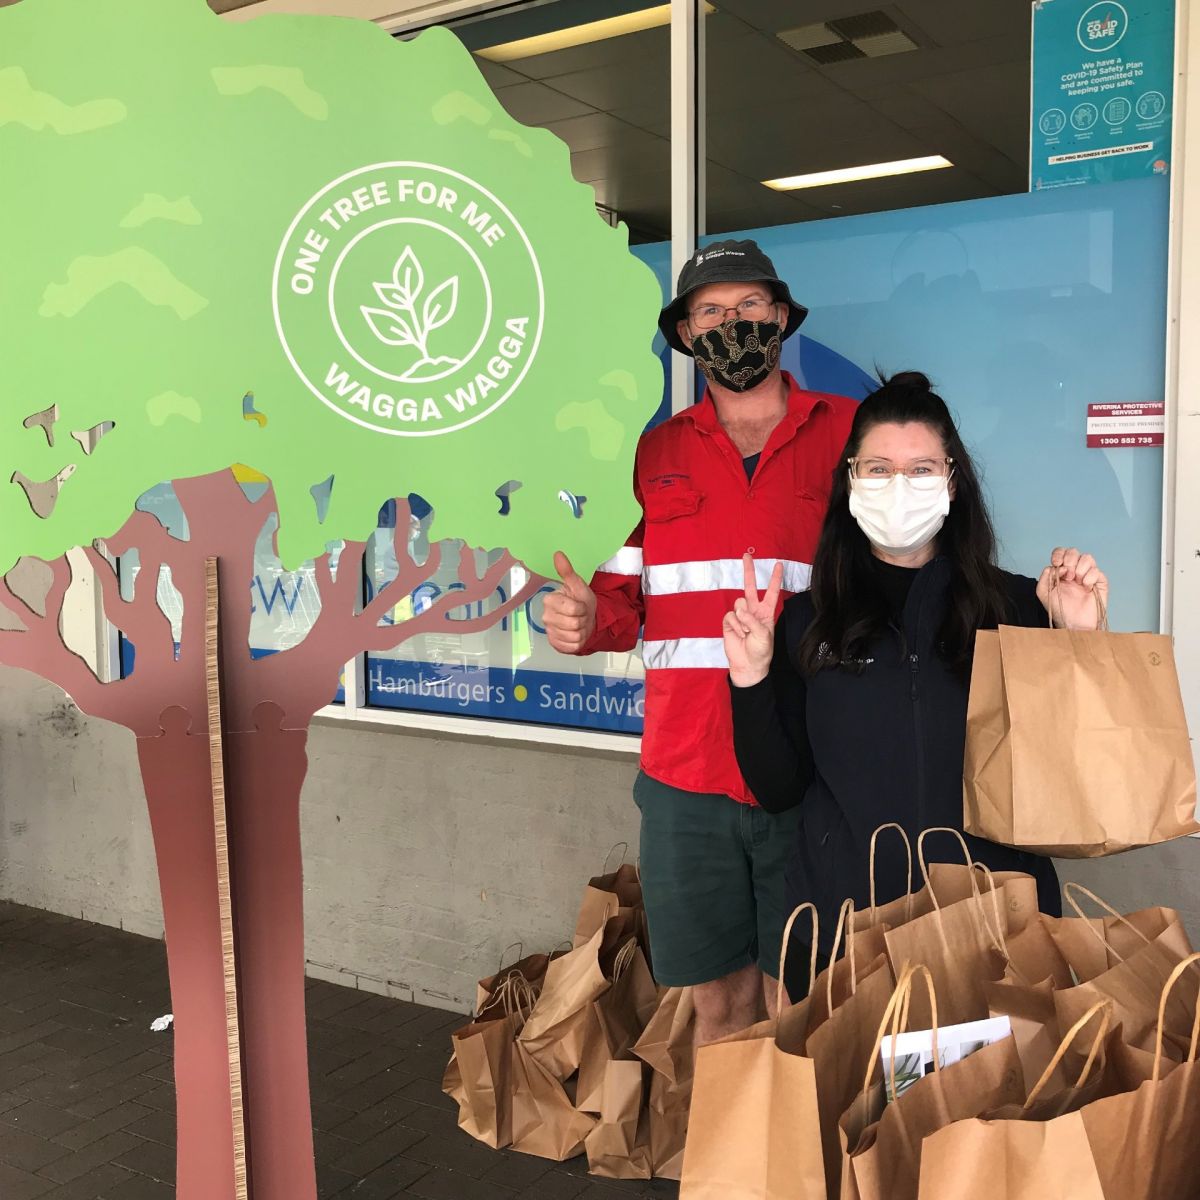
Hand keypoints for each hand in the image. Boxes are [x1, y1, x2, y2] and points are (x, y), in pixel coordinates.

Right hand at [542, 551, 597, 652]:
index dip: (581, 608)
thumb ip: (567, 571)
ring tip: (579, 624)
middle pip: (574, 623)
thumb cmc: (581, 601)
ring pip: (574, 636)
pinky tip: (575, 634)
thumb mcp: (578, 585)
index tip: (580, 605)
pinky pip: (572, 646)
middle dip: (582, 620)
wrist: (587, 620)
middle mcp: (546, 617)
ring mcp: (550, 632)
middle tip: (581, 615)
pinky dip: (578, 642)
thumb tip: (558, 554)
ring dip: (581, 631)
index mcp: (549, 600)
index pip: (572, 609)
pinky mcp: (555, 644)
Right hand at [723, 553, 783, 686]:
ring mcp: (740, 616)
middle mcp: (753, 610)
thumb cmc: (760, 651)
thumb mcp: (764, 635)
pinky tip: (740, 635)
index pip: (771, 591)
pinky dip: (736, 626)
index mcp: (766, 612)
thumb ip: (753, 620)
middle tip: (746, 555)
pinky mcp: (729, 622)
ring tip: (747, 632)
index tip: (779, 564)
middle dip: (748, 570)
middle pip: (750, 586)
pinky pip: (731, 616)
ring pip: (739, 603)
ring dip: (743, 618)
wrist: (747, 665)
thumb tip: (739, 609)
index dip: (775, 578)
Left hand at [1036, 547, 1108, 630]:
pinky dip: (1090, 577)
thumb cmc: (1060, 609)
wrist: (1074, 623)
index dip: (1059, 554)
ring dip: (1080, 568)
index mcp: (1061, 571)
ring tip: (1076, 581)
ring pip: (1087, 557)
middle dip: (1069, 561)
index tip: (1056, 564)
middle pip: (1074, 552)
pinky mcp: (1099, 582)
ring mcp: (1088, 575)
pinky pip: (1097, 571)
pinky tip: (1086, 587)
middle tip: (1067, 576)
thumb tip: (1057, 566)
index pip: (1061, 552)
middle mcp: (1074, 570)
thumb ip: (1045, 576)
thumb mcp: (1043, 592)